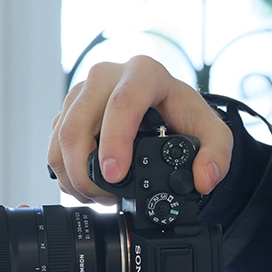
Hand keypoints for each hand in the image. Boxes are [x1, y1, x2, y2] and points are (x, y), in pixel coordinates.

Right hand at [49, 56, 233, 204]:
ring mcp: (83, 91)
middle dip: (85, 170)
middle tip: (106, 198)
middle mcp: (107, 76)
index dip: (115, 141)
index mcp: (144, 73)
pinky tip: (87, 187)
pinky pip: (54, 143)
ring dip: (73, 175)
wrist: (166, 107)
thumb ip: (218, 155)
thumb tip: (204, 179)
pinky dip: (66, 172)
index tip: (116, 175)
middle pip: (78, 122)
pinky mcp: (68, 109)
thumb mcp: (213, 132)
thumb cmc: (184, 114)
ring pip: (60, 136)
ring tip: (99, 197)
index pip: (122, 102)